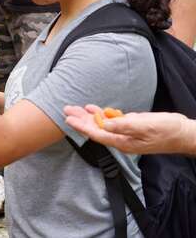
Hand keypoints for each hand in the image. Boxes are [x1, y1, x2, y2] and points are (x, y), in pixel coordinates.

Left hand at [64, 104, 195, 154]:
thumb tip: (105, 125)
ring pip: (102, 124)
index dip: (81, 126)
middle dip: (80, 119)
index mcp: (122, 142)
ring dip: (89, 116)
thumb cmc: (166, 130)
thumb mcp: (144, 126)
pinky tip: (94, 109)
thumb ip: (123, 125)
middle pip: (95, 129)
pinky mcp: (131, 127)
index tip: (68, 119)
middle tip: (66, 109)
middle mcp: (121, 139)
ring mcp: (125, 134)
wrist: (183, 133)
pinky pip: (111, 121)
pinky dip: (102, 115)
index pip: (96, 134)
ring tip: (75, 108)